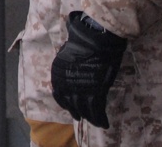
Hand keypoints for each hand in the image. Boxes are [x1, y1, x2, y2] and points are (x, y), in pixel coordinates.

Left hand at [51, 12, 126, 128]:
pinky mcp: (95, 92)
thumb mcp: (67, 55)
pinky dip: (100, 118)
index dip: (65, 102)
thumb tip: (70, 72)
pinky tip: (104, 123)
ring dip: (90, 118)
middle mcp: (65, 84)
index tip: (70, 107)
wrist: (94, 39)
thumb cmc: (82, 42)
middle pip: (71, 104)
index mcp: (57, 74)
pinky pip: (96, 111)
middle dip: (77, 111)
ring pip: (84, 110)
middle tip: (82, 116)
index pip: (59, 94)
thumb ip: (67, 68)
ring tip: (96, 122)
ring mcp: (80, 89)